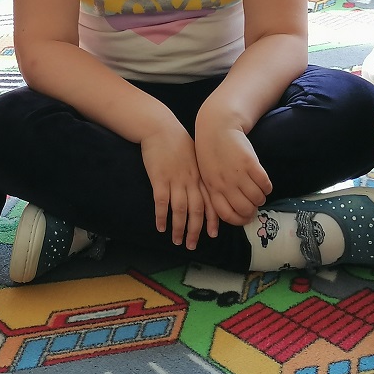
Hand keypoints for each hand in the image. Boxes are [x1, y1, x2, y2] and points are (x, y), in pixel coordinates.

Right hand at [141, 125, 215, 249]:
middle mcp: (191, 180)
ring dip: (179, 228)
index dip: (212, 219)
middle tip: (192, 246)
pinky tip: (160, 227)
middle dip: (196, 230)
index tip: (214, 234)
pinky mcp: (159, 178)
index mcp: (200, 176)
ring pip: (180, 210)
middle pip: (197, 210)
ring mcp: (175, 180)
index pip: (210, 201)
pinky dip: (162, 216)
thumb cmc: (177, 142)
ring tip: (177, 241)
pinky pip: (161, 202)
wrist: (160, 127)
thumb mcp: (195, 157)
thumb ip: (199, 174)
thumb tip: (203, 188)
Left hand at [194, 123, 271, 226]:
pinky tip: (264, 184)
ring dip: (262, 199)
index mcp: (212, 189)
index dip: (240, 220)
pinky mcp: (250, 163)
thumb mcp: (208, 177)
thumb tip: (232, 212)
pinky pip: (265, 183)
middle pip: (245, 209)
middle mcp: (225, 184)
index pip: (228, 215)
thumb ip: (217, 194)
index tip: (246, 217)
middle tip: (255, 205)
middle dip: (253, 211)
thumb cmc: (211, 155)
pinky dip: (268, 187)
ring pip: (257, 198)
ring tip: (260, 193)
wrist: (217, 129)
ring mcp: (238, 174)